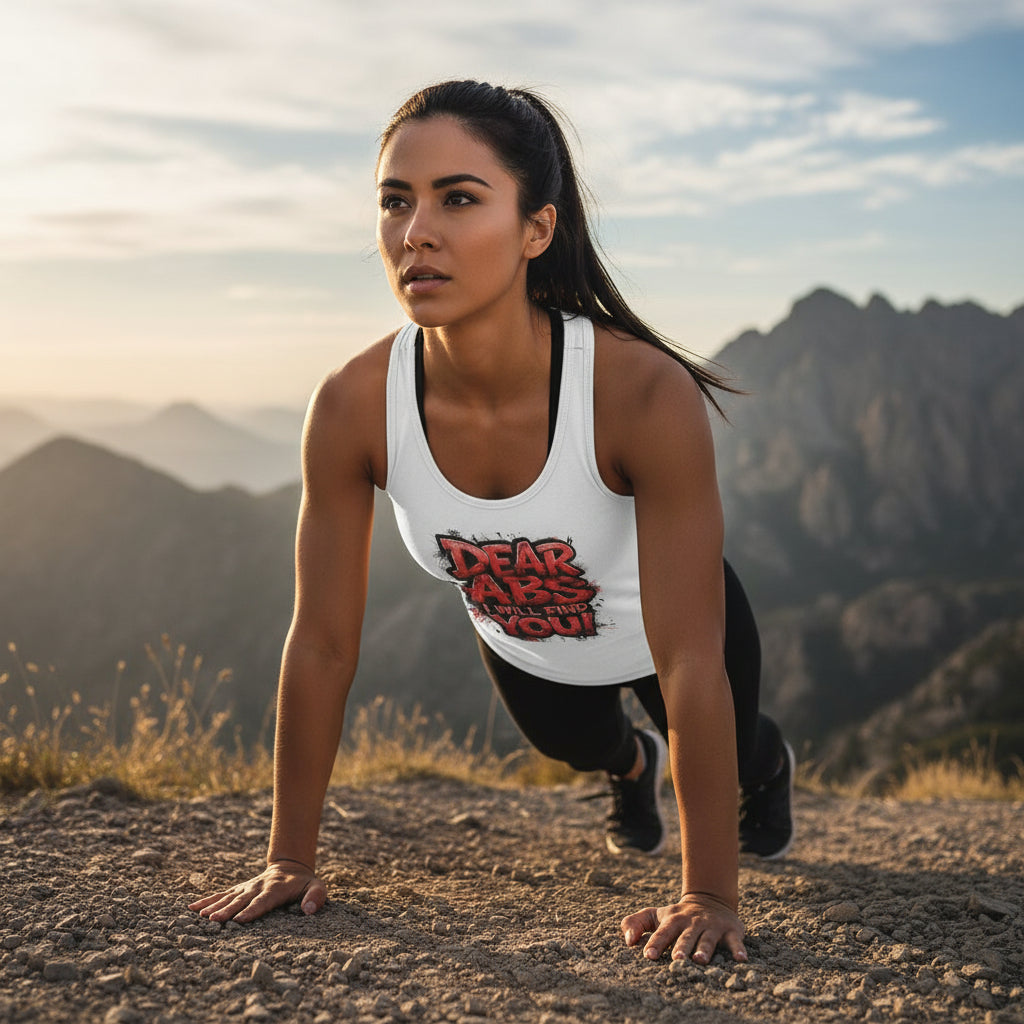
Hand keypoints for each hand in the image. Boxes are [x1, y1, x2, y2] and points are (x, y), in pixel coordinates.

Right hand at [188, 861, 326, 923]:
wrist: (290, 866)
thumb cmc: (304, 883)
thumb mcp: (317, 887)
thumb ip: (316, 897)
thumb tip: (308, 910)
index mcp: (276, 889)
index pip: (263, 901)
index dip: (252, 910)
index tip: (239, 920)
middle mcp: (258, 887)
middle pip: (241, 900)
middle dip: (227, 910)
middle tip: (213, 920)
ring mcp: (246, 887)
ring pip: (228, 897)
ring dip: (214, 906)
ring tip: (200, 916)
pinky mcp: (239, 889)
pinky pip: (221, 894)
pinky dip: (207, 900)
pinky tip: (192, 908)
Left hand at [621, 892, 746, 962]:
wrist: (709, 899)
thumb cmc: (677, 916)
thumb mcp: (655, 915)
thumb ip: (635, 923)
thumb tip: (628, 940)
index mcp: (673, 920)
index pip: (662, 932)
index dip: (656, 943)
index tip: (648, 955)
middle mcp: (693, 923)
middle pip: (686, 936)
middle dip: (681, 947)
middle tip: (676, 959)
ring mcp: (712, 926)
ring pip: (708, 939)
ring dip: (704, 949)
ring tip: (700, 960)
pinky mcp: (731, 930)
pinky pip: (735, 940)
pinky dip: (738, 949)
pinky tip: (741, 959)